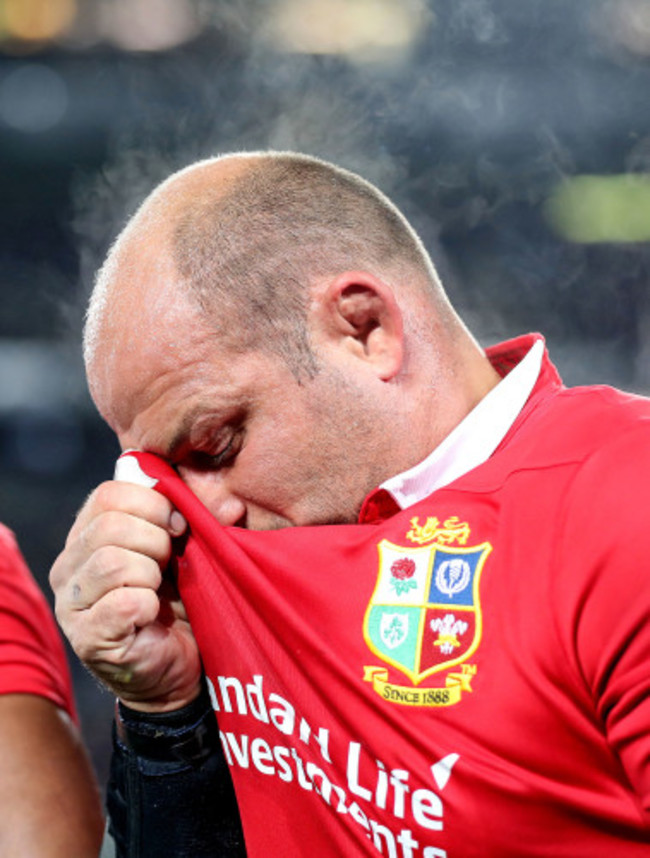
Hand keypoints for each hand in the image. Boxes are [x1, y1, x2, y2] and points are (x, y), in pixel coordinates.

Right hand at [50, 481, 200, 712]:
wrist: (183, 667)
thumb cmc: (181, 601)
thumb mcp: (188, 550)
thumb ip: (202, 519)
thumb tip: (232, 505)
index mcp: (88, 534)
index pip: (109, 494)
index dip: (153, 503)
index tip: (179, 527)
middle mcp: (68, 565)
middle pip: (110, 525)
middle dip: (156, 541)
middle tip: (169, 566)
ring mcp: (71, 604)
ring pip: (112, 561)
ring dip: (151, 574)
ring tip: (159, 592)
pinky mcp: (87, 637)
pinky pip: (123, 602)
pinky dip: (149, 605)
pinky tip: (153, 616)